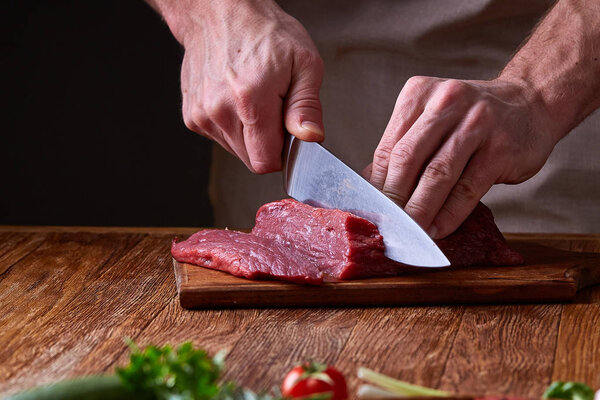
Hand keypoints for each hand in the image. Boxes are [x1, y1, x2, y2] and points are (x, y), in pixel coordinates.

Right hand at [176, 0, 323, 172]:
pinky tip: (236, 100)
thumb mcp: (304, 62)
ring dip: (249, 135)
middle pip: (251, 160)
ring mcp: (202, 115)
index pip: (265, 162)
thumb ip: (307, 106)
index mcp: (250, 100)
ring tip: (253, 100)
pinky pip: (220, 138)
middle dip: (267, 143)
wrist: (219, 13)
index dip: (282, 153)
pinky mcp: (191, 116)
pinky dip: (232, 126)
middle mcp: (220, 110)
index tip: (286, 132)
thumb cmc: (264, 33)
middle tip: (272, 108)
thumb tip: (310, 137)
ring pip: (235, 151)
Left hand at [367, 77, 556, 238]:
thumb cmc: (471, 118)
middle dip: (393, 198)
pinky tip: (438, 230)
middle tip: (386, 224)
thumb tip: (369, 185)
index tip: (371, 210)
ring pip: (437, 175)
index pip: (388, 147)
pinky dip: (449, 215)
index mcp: (419, 94)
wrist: (530, 102)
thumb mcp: (432, 118)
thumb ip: (402, 146)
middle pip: (408, 159)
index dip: (376, 184)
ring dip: (419, 210)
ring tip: (410, 232)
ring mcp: (477, 123)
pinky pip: (467, 189)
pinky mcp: (501, 149)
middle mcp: (447, 102)